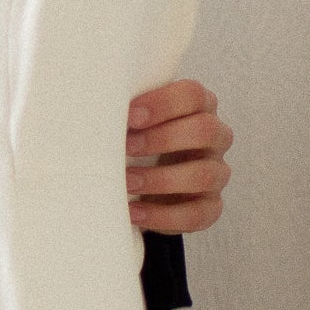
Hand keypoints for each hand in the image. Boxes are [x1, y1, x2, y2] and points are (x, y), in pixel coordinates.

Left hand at [125, 79, 232, 234]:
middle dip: (163, 138)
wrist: (149, 185)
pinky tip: (134, 212)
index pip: (192, 95)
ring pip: (204, 174)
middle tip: (127, 147)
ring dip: (161, 179)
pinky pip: (196, 213)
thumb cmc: (140, 142)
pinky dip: (162, 215)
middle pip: (205, 130)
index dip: (163, 103)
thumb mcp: (136, 123)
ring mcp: (216, 172)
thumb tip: (93, 112)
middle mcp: (215, 137)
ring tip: (127, 182)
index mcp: (198, 107)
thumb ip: (126, 113)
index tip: (130, 116)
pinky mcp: (210, 206)